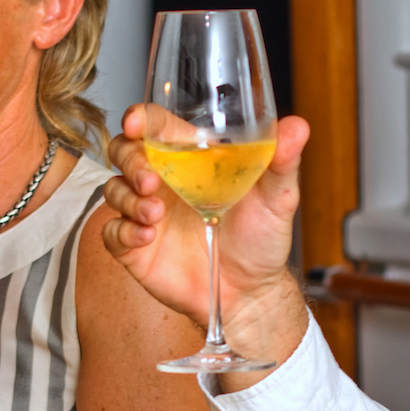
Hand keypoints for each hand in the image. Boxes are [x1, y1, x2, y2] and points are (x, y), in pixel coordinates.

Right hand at [101, 106, 310, 361]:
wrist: (251, 291)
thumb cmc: (261, 239)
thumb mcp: (278, 197)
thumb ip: (281, 161)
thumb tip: (297, 126)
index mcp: (190, 159)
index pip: (155, 125)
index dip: (140, 118)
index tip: (135, 123)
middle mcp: (163, 181)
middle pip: (123, 152)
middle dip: (129, 160)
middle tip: (150, 180)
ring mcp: (147, 213)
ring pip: (113, 189)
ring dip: (129, 198)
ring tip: (155, 214)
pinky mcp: (136, 247)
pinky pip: (112, 232)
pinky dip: (123, 231)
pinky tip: (145, 237)